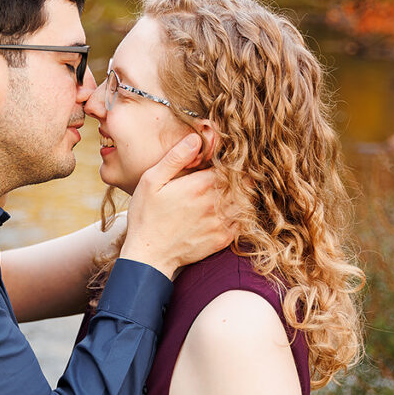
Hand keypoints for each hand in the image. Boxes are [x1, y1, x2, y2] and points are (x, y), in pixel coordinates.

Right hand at [120, 133, 235, 277]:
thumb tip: (195, 138)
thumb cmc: (146, 217)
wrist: (148, 256)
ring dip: (242, 195)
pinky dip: (240, 214)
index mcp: (200, 184)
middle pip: (245, 182)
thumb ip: (175, 158)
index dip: (232, 160)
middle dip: (241, 176)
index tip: (225, 160)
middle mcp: (216, 203)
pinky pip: (243, 222)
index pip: (232, 164)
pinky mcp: (223, 239)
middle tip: (232, 175)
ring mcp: (222, 222)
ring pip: (247, 201)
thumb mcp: (151, 181)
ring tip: (230, 192)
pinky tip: (227, 212)